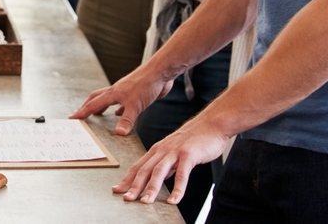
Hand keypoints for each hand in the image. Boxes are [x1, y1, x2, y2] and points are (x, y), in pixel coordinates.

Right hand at [69, 64, 173, 135]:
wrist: (160, 73)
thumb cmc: (146, 85)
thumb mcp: (135, 106)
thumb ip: (126, 120)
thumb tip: (117, 133)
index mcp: (112, 93)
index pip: (93, 104)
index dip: (82, 112)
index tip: (72, 118)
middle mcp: (116, 91)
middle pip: (96, 98)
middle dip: (87, 107)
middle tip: (80, 115)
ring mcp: (125, 92)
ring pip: (108, 99)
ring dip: (101, 107)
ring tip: (97, 115)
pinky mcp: (135, 94)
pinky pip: (122, 103)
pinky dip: (118, 109)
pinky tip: (120, 113)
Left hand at [112, 116, 227, 204]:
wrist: (211, 124)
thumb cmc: (193, 140)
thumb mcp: (174, 152)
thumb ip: (165, 165)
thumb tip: (156, 180)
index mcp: (157, 150)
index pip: (138, 167)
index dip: (126, 179)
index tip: (116, 190)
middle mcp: (162, 151)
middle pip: (144, 170)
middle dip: (133, 186)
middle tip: (126, 199)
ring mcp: (175, 152)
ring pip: (159, 172)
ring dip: (151, 188)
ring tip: (145, 202)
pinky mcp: (189, 155)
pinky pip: (182, 174)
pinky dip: (178, 188)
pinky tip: (175, 200)